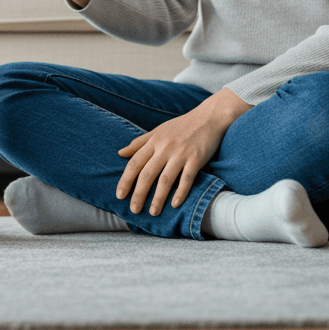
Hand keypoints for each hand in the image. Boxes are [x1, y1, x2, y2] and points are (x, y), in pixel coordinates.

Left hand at [116, 89, 250, 214]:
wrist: (209, 117)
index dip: (126, 180)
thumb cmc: (181, 126)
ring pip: (165, 179)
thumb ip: (139, 142)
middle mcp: (164, 148)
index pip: (134, 163)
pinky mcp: (196, 159)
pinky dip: (181, 192)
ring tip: (153, 212)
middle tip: (134, 210)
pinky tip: (175, 204)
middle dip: (139, 194)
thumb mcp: (158, 131)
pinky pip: (187, 178)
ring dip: (158, 198)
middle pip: (147, 174)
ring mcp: (181, 154)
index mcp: (153, 141)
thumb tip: (120, 153)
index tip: (119, 195)